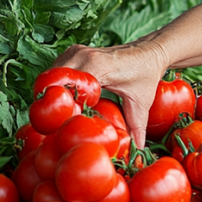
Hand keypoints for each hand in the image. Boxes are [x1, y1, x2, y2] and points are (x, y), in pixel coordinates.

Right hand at [53, 39, 167, 148]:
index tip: (64, 124)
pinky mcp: (74, 52)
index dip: (63, 107)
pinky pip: (56, 70)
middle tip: (57, 121)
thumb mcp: (141, 103)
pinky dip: (57, 84)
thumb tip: (137, 150)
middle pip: (53, 82)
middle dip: (53, 101)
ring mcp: (76, 51)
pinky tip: (64, 99)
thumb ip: (137, 127)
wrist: (150, 51)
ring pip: (51, 75)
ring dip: (53, 92)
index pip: (67, 87)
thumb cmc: (146, 74)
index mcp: (98, 66)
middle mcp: (83, 56)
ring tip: (60, 111)